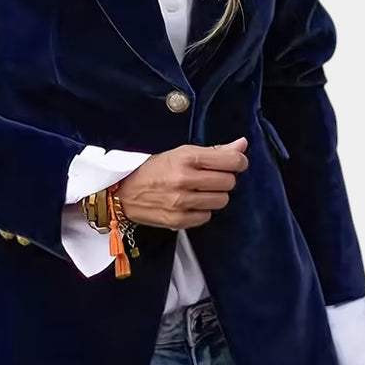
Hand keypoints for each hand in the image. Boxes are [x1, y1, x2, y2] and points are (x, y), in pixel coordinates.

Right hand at [116, 137, 248, 229]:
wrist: (122, 193)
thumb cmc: (153, 170)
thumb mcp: (180, 153)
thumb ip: (214, 150)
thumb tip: (242, 144)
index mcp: (186, 157)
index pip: (230, 160)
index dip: (239, 161)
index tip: (236, 162)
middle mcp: (185, 179)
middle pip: (229, 182)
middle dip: (225, 179)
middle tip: (213, 177)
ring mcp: (182, 202)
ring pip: (221, 200)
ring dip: (215, 196)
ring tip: (202, 191)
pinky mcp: (178, 220)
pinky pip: (207, 216)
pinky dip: (203, 211)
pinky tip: (192, 204)